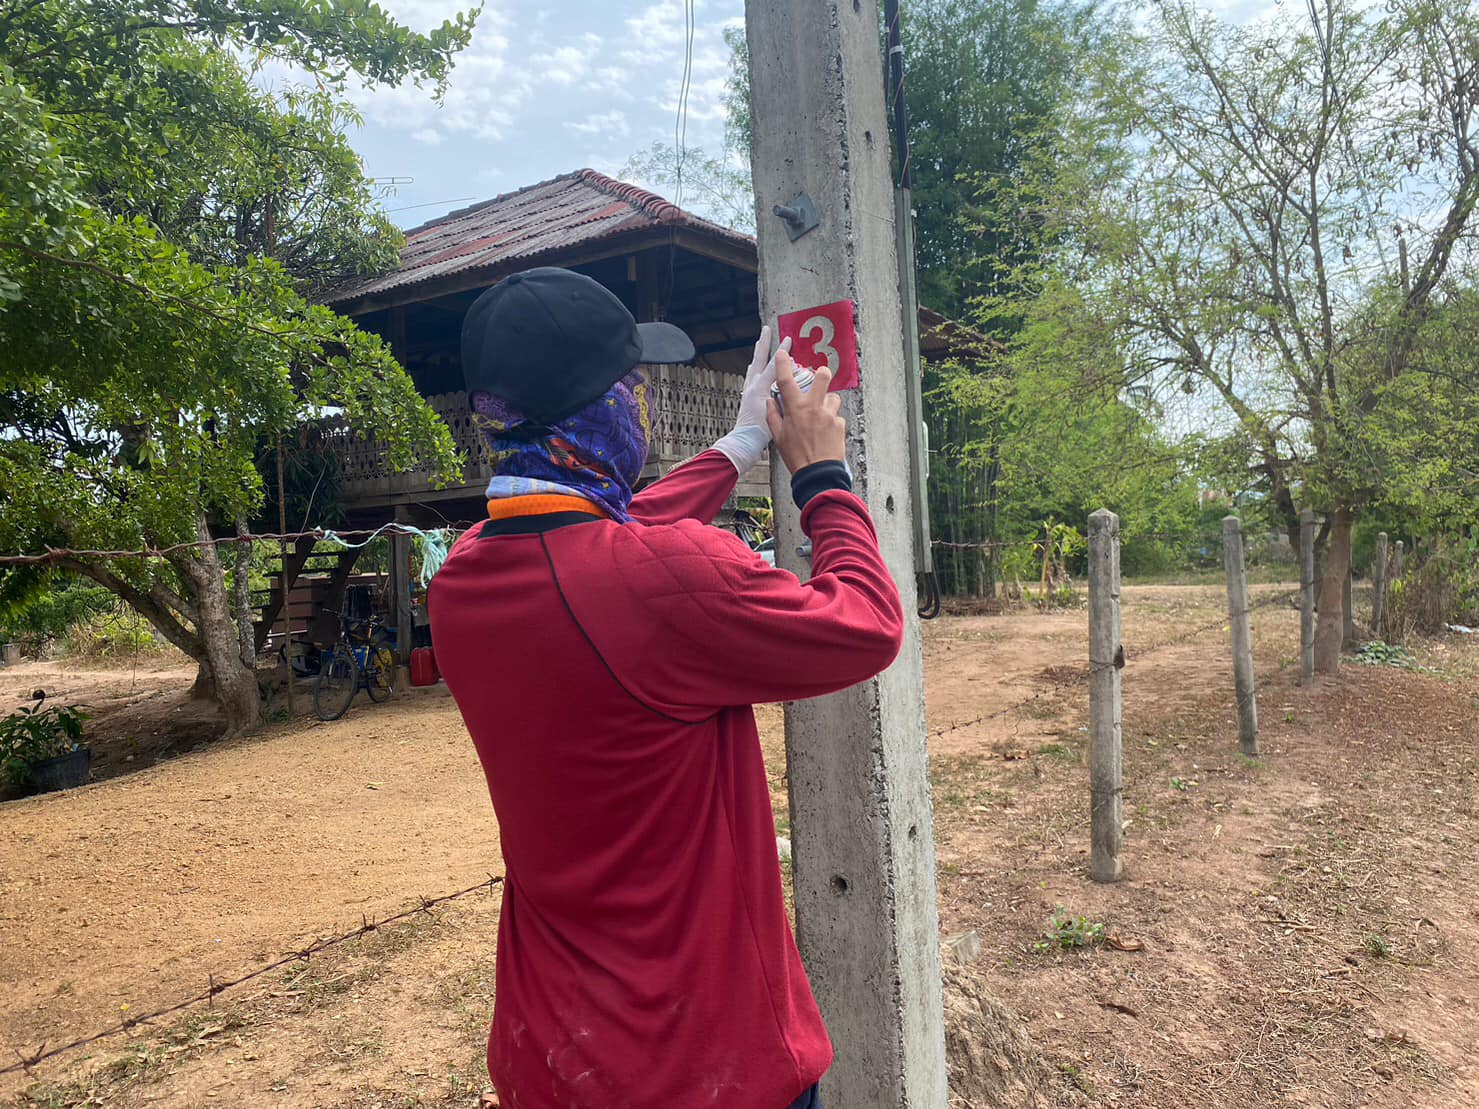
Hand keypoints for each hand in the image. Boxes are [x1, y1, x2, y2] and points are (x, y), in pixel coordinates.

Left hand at [712, 326, 791, 473]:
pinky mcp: (747, 398)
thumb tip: (791, 377)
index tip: (789, 339)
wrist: (744, 442)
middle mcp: (752, 386)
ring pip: (754, 367)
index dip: (783, 353)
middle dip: (763, 344)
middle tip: (766, 329)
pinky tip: (756, 370)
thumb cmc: (760, 431)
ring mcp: (748, 392)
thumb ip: (783, 392)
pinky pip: (752, 377)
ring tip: (760, 344)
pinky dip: (755, 369)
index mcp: (760, 388)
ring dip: (758, 355)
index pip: (774, 366)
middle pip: (759, 359)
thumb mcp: (775, 410)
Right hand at [765, 349, 845, 472]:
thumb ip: (773, 416)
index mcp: (796, 408)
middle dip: (822, 373)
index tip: (783, 353)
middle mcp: (814, 407)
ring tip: (821, 415)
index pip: (787, 380)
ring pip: (833, 397)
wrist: (818, 474)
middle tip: (819, 378)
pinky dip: (831, 421)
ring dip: (827, 402)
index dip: (783, 364)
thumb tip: (770, 402)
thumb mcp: (778, 437)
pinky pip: (837, 416)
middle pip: (823, 376)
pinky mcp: (840, 424)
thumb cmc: (797, 457)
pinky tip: (825, 432)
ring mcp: (829, 415)